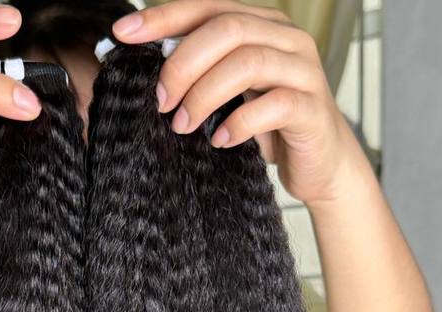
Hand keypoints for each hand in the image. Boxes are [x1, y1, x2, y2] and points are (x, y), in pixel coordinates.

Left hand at [111, 0, 367, 207]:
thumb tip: (140, 64)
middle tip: (161, 102)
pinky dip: (238, 123)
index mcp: (261, 25)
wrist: (319, 165)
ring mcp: (303, 71)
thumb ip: (199, 73)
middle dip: (183, 64)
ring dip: (205, 95)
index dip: (163, 17)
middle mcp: (286, 38)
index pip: (207, 7)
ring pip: (247, 62)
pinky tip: (220, 141)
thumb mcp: (227, 95)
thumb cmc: (267, 128)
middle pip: (226, 29)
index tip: (122, 33)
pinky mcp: (312, 108)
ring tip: (182, 125)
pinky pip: (273, 105)